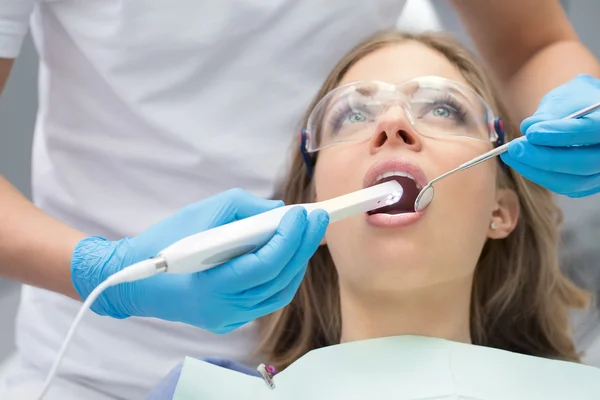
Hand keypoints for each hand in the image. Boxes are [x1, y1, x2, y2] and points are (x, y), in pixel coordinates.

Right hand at [71, 188, 328, 333]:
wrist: (135, 279)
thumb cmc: (164, 241)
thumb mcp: (202, 213)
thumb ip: (244, 208)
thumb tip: (280, 212)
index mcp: (212, 284)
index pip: (265, 265)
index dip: (290, 239)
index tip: (303, 213)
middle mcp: (224, 308)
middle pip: (279, 279)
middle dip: (302, 246)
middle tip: (317, 219)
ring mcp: (228, 318)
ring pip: (278, 292)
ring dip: (296, 261)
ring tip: (306, 234)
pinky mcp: (229, 319)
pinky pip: (267, 299)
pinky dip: (281, 276)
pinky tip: (287, 255)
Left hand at [500, 74, 599, 197]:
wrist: (588, 112)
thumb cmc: (577, 101)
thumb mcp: (565, 98)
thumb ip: (549, 113)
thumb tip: (528, 128)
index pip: (591, 131)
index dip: (561, 134)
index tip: (531, 133)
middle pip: (583, 163)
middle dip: (544, 158)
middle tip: (515, 148)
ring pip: (572, 181)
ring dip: (537, 170)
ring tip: (511, 155)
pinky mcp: (590, 184)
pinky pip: (565, 187)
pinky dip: (541, 176)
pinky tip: (522, 163)